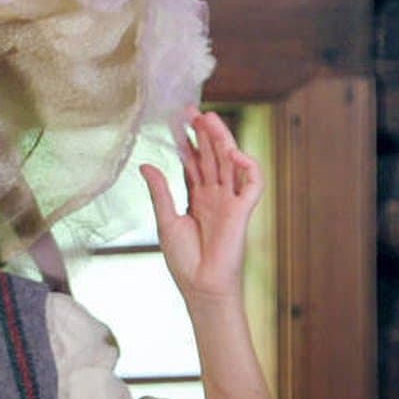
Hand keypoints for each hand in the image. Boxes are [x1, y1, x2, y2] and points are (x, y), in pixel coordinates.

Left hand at [140, 109, 262, 311]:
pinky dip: (248, 166)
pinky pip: (253, 183)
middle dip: (204, 134)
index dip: (187, 143)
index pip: (193, 163)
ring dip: (222, 140)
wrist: (201, 287)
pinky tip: (234, 152)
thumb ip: (160, 192)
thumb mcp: (166, 221)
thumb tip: (145, 164)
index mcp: (197, 198)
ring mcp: (231, 202)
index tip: (176, 122)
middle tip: (192, 111)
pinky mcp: (244, 211)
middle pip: (211, 157)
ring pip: (230, 163)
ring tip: (209, 119)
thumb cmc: (184, 260)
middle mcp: (215, 196)